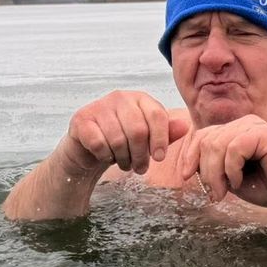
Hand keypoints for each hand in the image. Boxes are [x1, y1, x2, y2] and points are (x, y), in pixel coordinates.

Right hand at [62, 91, 190, 175]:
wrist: (89, 149)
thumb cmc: (123, 142)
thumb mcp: (148, 138)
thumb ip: (165, 132)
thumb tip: (185, 126)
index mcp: (139, 98)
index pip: (157, 115)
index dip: (160, 139)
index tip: (159, 158)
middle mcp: (119, 98)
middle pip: (138, 130)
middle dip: (141, 155)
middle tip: (140, 168)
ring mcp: (99, 107)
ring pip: (118, 139)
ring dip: (123, 159)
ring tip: (124, 163)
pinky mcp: (82, 120)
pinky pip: (99, 143)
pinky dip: (105, 156)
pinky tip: (106, 156)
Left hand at [176, 114, 266, 207]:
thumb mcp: (231, 177)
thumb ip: (212, 166)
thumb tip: (185, 165)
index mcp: (235, 130)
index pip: (200, 136)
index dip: (189, 156)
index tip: (186, 177)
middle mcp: (244, 123)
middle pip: (206, 141)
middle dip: (204, 171)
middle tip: (213, 194)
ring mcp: (255, 125)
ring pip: (216, 145)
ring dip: (215, 174)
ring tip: (224, 192)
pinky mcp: (264, 133)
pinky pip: (233, 148)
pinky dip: (231, 169)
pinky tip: (240, 181)